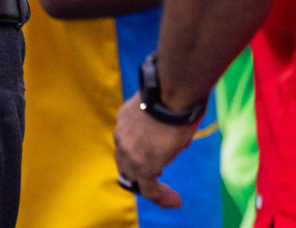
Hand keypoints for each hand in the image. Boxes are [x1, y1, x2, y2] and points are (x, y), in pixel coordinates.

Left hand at [113, 93, 197, 209]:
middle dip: (139, 173)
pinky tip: (174, 200)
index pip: (127, 144)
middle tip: (159, 178)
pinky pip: (148, 189)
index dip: (137, 155)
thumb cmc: (173, 95)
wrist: (170, 94)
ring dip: (150, 188)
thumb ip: (160, 126)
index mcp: (125, 120)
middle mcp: (121, 136)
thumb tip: (171, 136)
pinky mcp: (142, 165)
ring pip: (134, 178)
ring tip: (168, 195)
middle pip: (125, 163)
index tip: (156, 163)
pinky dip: (160, 197)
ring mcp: (128, 152)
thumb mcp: (160, 110)